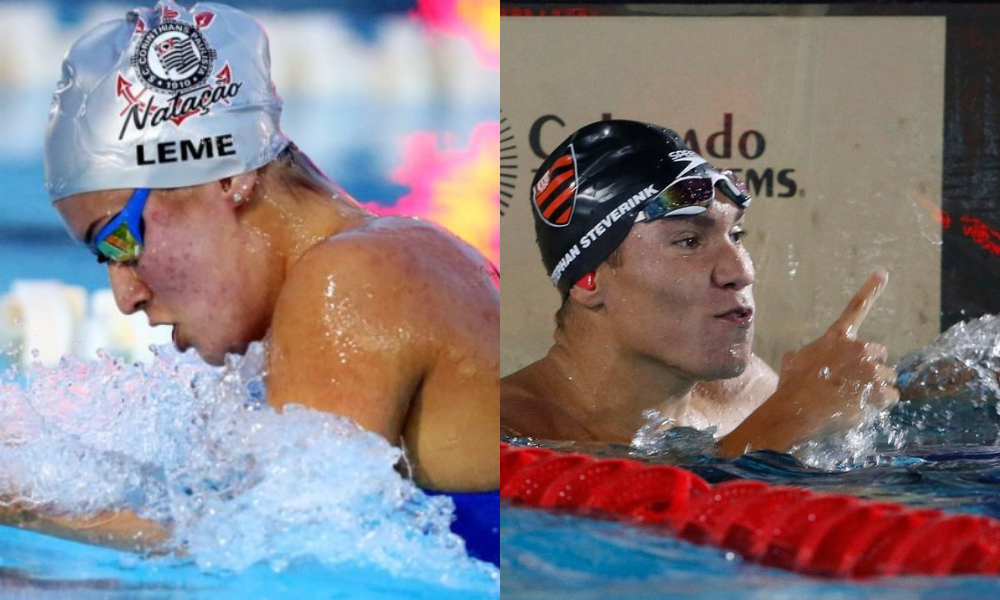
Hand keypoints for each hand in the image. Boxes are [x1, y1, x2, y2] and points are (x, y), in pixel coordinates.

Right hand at [720, 270, 899, 454]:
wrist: (796, 412)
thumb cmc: (791, 387)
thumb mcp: (792, 360)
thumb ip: (808, 352)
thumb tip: (803, 357)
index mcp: (837, 337)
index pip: (856, 308)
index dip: (870, 289)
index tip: (883, 273)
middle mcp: (858, 348)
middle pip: (880, 353)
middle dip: (871, 366)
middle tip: (852, 383)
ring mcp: (870, 370)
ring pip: (887, 377)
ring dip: (874, 388)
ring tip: (851, 399)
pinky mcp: (879, 391)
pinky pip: (891, 397)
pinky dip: (880, 405)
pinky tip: (860, 408)